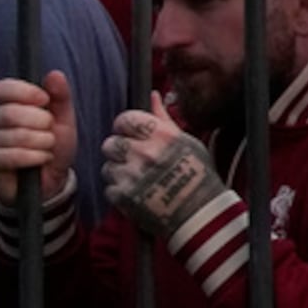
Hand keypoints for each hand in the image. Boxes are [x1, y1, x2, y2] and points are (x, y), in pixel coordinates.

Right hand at [0, 72, 80, 207]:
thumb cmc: (52, 147)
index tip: (45, 100)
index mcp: (6, 104)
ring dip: (40, 143)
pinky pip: (8, 156)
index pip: (3, 88)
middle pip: (9, 112)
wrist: (50, 181)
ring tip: (47, 149)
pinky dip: (32, 157)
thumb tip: (54, 74)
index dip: (25, 92)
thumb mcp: (63, 120)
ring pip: (12, 136)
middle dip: (39, 122)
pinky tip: (41, 159)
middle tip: (50, 133)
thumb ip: (60, 97)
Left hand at [100, 96, 226, 238]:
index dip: (126, 127)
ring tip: (139, 178)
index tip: (133, 135)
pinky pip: (110, 187)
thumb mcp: (186, 141)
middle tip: (136, 160)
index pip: (125, 119)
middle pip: (111, 143)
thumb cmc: (197, 174)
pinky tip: (138, 192)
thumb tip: (153, 96)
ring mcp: (132, 175)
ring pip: (108, 166)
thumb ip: (164, 118)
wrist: (199, 212)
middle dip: (120, 151)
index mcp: (161, 135)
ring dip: (119, 172)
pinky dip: (120, 191)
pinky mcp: (123, 196)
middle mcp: (145, 152)